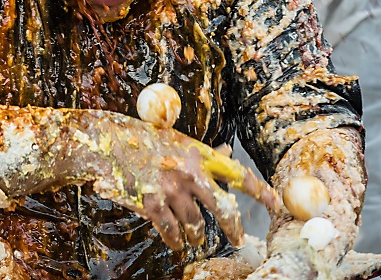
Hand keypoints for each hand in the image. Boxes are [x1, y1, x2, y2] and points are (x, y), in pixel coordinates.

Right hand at [68, 116, 267, 250]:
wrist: (106, 143)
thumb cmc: (143, 140)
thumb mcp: (177, 141)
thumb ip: (203, 152)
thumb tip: (226, 153)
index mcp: (199, 154)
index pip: (238, 174)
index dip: (259, 190)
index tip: (274, 202)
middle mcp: (189, 173)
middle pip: (224, 208)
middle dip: (234, 228)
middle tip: (238, 238)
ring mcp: (170, 191)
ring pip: (196, 224)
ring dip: (197, 235)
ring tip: (196, 238)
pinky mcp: (152, 205)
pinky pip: (171, 232)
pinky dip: (176, 240)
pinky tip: (176, 241)